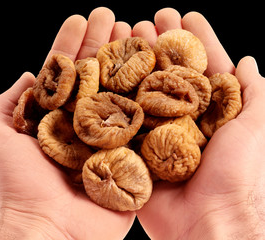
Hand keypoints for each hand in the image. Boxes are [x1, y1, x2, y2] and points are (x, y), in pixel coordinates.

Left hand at [0, 7, 134, 239]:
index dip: (71, 43)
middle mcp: (85, 123)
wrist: (49, 232)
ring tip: (136, 33)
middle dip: (103, 45)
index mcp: (57, 116)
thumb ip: (8, 104)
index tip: (80, 18)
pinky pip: (143, 123)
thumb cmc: (17, 188)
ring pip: (121, 92)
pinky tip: (157, 72)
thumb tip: (28, 75)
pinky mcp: (131, 155)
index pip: (66, 72)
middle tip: (114, 17)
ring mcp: (111, 137)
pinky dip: (149, 98)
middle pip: (97, 77)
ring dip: (128, 63)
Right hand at [134, 9, 264, 238]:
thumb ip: (254, 94)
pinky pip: (125, 116)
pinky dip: (117, 93)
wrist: (206, 223)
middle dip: (160, 43)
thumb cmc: (236, 176)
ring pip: (144, 88)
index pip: (202, 66)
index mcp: (210, 110)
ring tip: (127, 33)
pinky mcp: (137, 146)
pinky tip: (109, 70)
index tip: (186, 15)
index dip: (196, 39)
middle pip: (168, 72)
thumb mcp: (256, 129)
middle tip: (149, 19)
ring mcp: (156, 130)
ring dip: (136, 60)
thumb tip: (247, 62)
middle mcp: (181, 116)